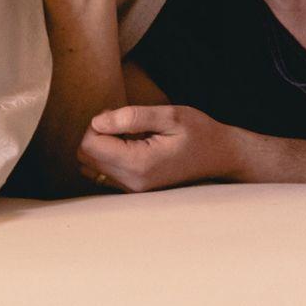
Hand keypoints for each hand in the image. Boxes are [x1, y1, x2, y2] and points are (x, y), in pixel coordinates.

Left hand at [78, 103, 237, 191]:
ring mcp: (132, 190)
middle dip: (97, 134)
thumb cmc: (199, 132)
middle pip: (85, 156)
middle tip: (124, 123)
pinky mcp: (132, 190)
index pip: (90, 144)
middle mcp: (132, 182)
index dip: (99, 123)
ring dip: (101, 146)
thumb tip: (97, 122)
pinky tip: (130, 147)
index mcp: (139, 163)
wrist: (220, 157)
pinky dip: (108, 157)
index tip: (121, 115)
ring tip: (128, 135)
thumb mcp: (170, 115)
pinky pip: (101, 174)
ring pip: (89, 166)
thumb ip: (133, 117)